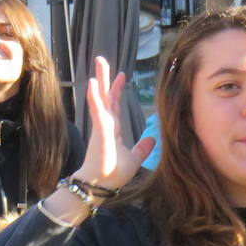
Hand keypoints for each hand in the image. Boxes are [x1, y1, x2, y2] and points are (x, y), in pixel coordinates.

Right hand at [74, 56, 155, 189]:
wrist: (100, 185)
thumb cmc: (112, 174)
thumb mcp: (133, 159)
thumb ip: (142, 148)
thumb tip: (152, 138)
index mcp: (112, 130)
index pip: (114, 105)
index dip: (117, 90)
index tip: (121, 76)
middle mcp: (105, 124)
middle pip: (105, 96)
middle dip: (105, 78)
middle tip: (101, 60)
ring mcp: (101, 126)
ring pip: (100, 97)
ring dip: (99, 79)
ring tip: (99, 62)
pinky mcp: (99, 130)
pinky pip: (97, 110)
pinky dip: (95, 96)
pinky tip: (93, 83)